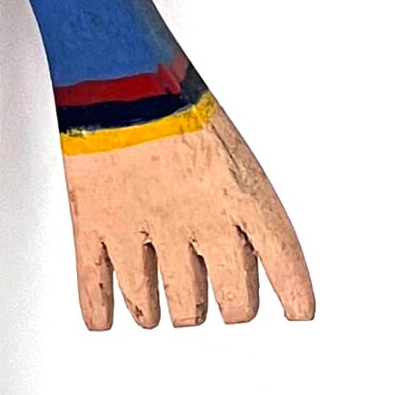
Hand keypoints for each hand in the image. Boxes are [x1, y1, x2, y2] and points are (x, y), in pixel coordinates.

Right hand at [63, 101, 314, 330]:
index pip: (281, 260)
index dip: (294, 293)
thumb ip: (246, 203)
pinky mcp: (93, 228)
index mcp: (239, 200)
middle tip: (222, 304)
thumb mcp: (233, 149)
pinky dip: (100, 311)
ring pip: (159, 309)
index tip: (300, 313)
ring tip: (162, 311)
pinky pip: (96, 288)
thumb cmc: (175, 100)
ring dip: (162, 313)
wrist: (118, 74)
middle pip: (226, 304)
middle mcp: (195, 226)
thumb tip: (257, 249)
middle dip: (227, 307)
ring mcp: (141, 232)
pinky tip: (105, 320)